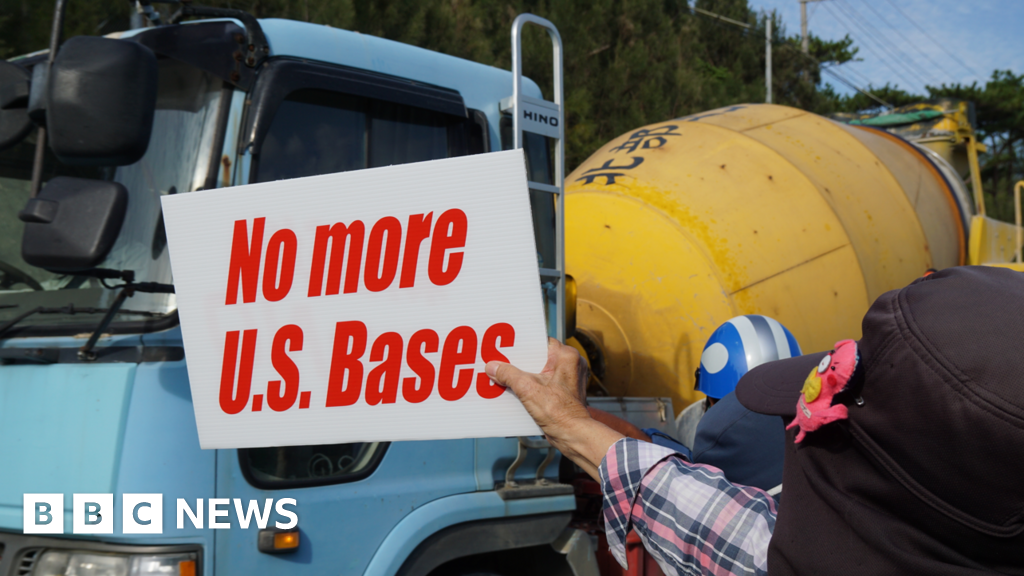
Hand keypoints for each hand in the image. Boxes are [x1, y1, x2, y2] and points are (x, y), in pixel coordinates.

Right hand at [485, 338, 624, 479]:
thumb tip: (492, 366)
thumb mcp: (528, 389)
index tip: (505, 347)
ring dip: (524, 375)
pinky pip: (542, 383)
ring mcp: (568, 379)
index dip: (522, 345)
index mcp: (567, 356)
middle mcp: (571, 365)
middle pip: (538, 358)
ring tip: (505, 375)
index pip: (540, 342)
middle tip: (501, 361)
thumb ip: (509, 375)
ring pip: (539, 371)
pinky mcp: (563, 392)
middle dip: (520, 362)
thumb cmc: (560, 413)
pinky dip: (530, 386)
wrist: (572, 436)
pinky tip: (514, 390)